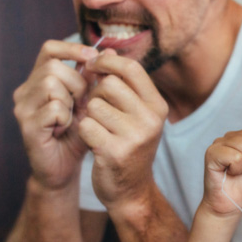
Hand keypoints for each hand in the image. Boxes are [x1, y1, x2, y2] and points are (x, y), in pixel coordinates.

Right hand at [13, 40, 100, 189]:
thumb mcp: (89, 102)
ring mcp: (23, 108)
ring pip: (50, 83)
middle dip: (76, 82)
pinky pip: (53, 108)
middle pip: (53, 66)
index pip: (49, 49)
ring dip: (71, 100)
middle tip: (83, 102)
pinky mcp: (27, 126)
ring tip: (72, 116)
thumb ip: (95, 79)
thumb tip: (109, 51)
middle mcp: (26, 91)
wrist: (64, 168)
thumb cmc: (77, 134)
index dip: (71, 49)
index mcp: (38, 80)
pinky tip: (64, 128)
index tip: (92, 58)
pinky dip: (65, 117)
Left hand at [78, 51, 169, 209]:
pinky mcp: (115, 152)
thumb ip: (122, 84)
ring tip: (98, 129)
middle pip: (109, 84)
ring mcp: (134, 137)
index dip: (108, 61)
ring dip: (89, 115)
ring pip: (94, 105)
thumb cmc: (128, 146)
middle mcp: (151, 119)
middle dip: (95, 93)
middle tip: (96, 109)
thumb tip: (104, 50)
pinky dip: (84, 132)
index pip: (131, 68)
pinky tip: (93, 143)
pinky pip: (86, 126)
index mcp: (158, 106)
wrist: (131, 191)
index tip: (93, 65)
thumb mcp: (135, 114)